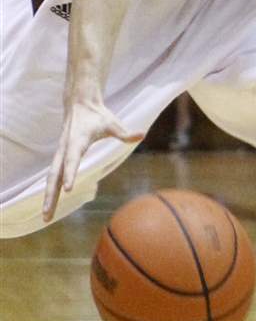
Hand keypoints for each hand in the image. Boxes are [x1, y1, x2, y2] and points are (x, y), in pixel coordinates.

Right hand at [43, 98, 142, 222]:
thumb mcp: (113, 123)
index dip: (70, 174)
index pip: (72, 160)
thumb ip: (126, 133)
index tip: (67, 189)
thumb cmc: (98, 115)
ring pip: (51, 178)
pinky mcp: (59, 157)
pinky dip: (50, 190)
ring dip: (48, 196)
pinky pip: (53, 176)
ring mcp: (60, 154)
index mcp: (76, 141)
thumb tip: (143, 134)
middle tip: (47, 214)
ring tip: (46, 216)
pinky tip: (50, 204)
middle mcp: (64, 149)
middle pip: (54, 176)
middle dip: (51, 195)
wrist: (80, 104)